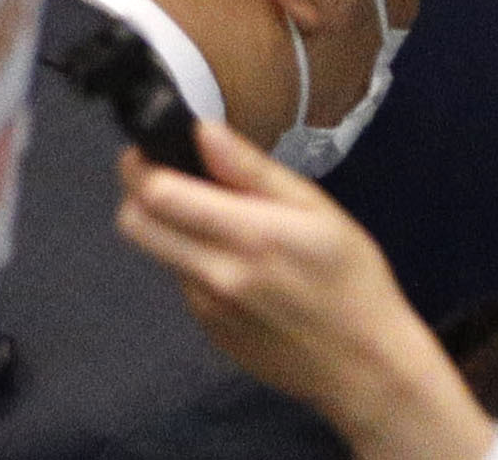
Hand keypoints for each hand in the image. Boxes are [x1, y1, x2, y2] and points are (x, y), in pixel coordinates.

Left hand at [118, 124, 496, 459]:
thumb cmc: (352, 277)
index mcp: (245, 236)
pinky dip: (197, 263)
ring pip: (160, 253)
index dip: (142, 164)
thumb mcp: (316, 210)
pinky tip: (241, 266)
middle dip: (137, 193)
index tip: (151, 145)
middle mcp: (213, 275)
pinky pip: (185, 284)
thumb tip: (203, 131)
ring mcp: (205, 310)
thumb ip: (253, 171)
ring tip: (222, 222)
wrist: (363, 366)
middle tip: (169, 176)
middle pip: (135, 225)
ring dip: (172, 229)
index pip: (157, 195)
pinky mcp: (209, 333)